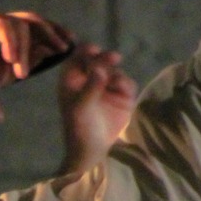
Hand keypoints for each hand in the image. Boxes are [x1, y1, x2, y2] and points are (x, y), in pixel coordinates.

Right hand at [0, 8, 73, 101]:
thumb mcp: (10, 71)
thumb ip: (30, 59)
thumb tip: (51, 47)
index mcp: (2, 31)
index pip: (32, 25)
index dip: (52, 32)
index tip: (69, 43)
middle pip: (30, 19)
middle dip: (49, 32)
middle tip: (62, 47)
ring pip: (18, 24)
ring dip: (24, 50)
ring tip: (21, 73)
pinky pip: (2, 25)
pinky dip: (10, 42)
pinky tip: (10, 59)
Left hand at [56, 44, 137, 173]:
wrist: (93, 150)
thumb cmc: (79, 128)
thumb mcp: (80, 108)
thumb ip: (90, 88)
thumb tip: (99, 69)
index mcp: (73, 80)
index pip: (78, 58)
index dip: (85, 51)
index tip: (94, 50)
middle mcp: (90, 79)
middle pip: (99, 60)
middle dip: (105, 58)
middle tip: (114, 58)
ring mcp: (107, 86)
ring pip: (115, 71)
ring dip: (116, 74)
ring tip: (115, 84)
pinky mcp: (122, 95)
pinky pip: (128, 83)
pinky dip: (126, 85)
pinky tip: (123, 93)